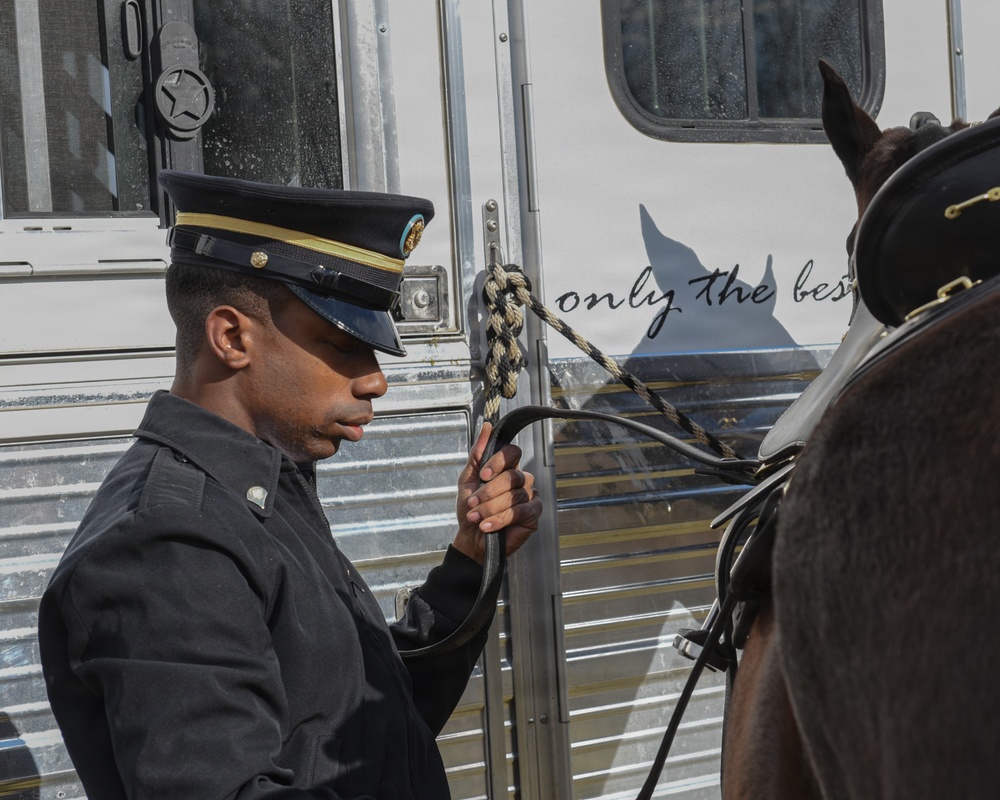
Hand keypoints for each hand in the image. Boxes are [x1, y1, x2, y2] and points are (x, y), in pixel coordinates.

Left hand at [453, 422, 541, 563]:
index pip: (512, 452)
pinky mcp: (533, 515)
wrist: (471, 539)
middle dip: (489, 491)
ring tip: (477, 517)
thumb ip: (477, 454)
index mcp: (506, 468)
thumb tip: (487, 426)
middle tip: (473, 503)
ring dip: (491, 508)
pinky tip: (488, 526)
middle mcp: (521, 480)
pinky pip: (521, 512)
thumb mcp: (467, 480)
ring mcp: (530, 497)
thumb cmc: (470, 509)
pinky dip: (501, 519)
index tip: (483, 474)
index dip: (498, 461)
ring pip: (515, 495)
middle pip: (512, 475)